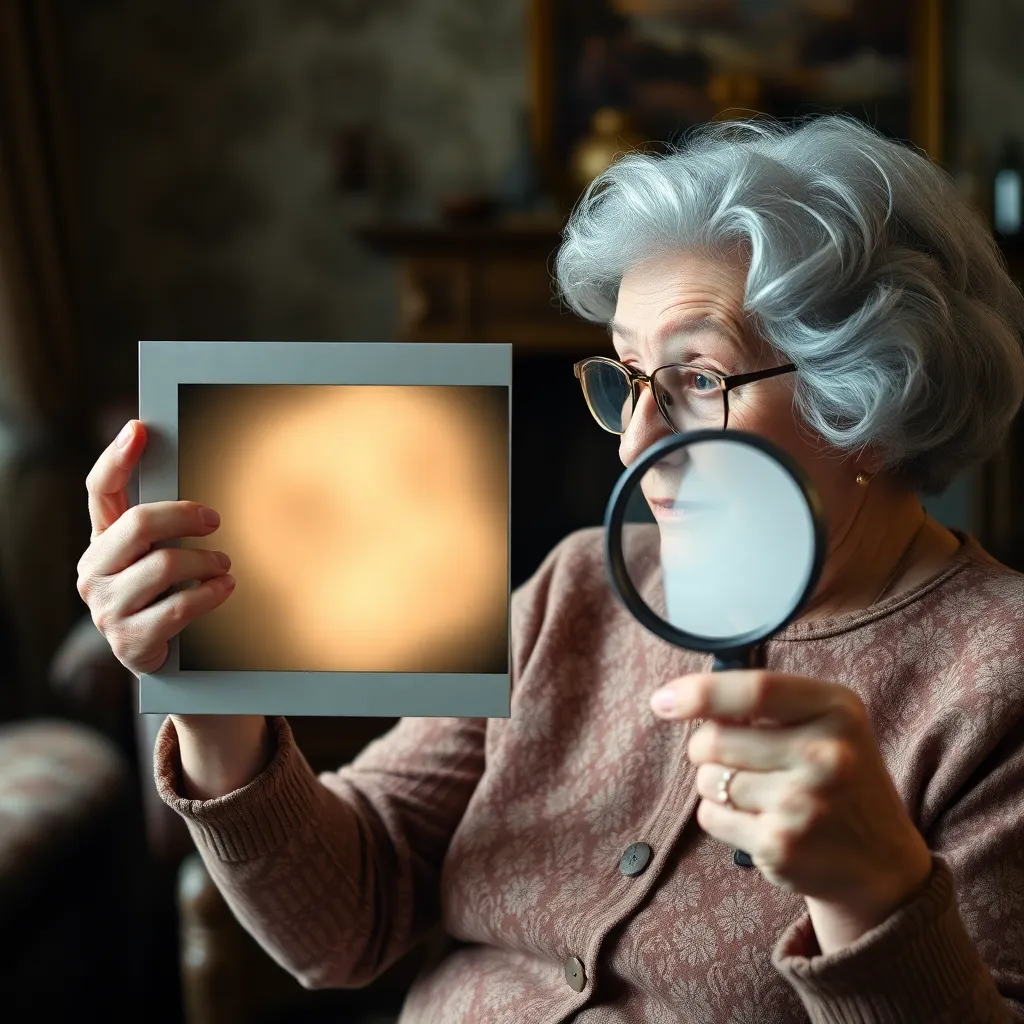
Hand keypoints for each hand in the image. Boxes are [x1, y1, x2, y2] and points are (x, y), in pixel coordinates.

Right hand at [77, 419, 235, 676]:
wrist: (162, 659)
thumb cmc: (166, 595)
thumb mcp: (160, 556)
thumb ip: (166, 527)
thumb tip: (203, 489)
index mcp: (102, 542)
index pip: (100, 491)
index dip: (117, 458)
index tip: (139, 429)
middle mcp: (95, 571)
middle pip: (139, 524)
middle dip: (185, 516)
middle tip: (215, 521)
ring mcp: (107, 608)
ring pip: (164, 565)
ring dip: (206, 562)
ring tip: (224, 564)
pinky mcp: (129, 641)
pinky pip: (178, 607)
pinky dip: (210, 594)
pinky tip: (225, 588)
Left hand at [650, 670, 932, 951]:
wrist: (880, 862)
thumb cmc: (836, 776)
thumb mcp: (824, 722)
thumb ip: (765, 702)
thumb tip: (679, 698)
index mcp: (837, 709)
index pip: (756, 690)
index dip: (700, 692)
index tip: (662, 700)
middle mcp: (825, 755)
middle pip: (715, 739)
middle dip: (704, 747)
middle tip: (732, 758)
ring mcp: (803, 804)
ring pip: (706, 779)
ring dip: (713, 784)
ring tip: (755, 792)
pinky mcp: (781, 845)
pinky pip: (710, 817)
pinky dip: (719, 817)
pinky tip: (757, 821)